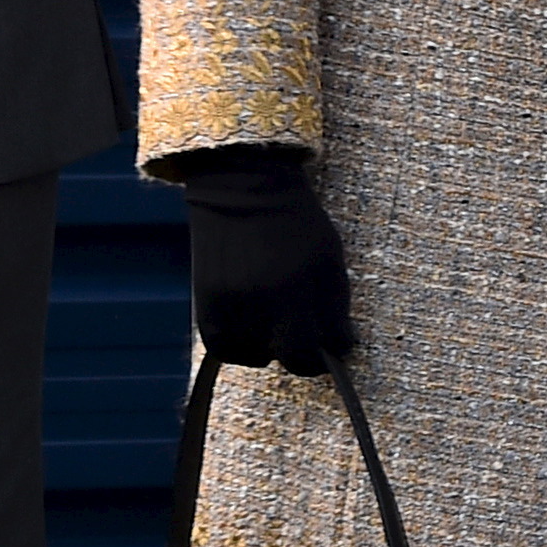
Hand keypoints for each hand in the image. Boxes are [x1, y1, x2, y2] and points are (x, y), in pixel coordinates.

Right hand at [177, 147, 354, 374]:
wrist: (243, 189)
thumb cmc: (297, 225)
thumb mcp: (329, 260)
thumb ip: (335, 309)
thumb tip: (341, 349)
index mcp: (298, 290)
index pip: (311, 355)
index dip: (326, 357)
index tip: (334, 346)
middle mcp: (260, 305)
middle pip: (286, 358)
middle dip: (303, 352)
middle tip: (309, 333)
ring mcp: (229, 307)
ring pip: (256, 356)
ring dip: (271, 347)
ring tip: (278, 319)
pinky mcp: (205, 305)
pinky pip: (225, 348)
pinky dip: (242, 345)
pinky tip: (255, 325)